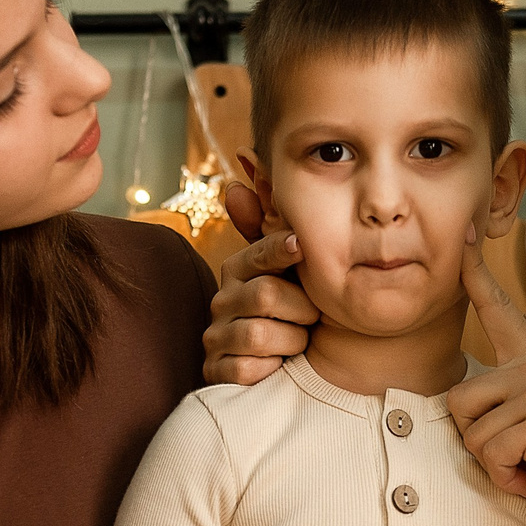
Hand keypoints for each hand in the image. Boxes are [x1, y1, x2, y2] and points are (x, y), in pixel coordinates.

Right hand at [201, 180, 317, 384]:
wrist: (286, 370)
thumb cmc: (295, 313)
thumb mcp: (294, 269)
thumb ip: (276, 220)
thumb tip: (247, 155)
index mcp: (241, 268)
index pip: (260, 252)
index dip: (282, 249)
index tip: (301, 246)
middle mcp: (223, 298)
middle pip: (266, 294)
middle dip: (299, 310)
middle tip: (310, 317)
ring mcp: (216, 335)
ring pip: (259, 334)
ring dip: (289, 341)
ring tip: (295, 342)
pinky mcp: (216, 370)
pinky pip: (246, 369)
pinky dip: (269, 369)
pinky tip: (276, 366)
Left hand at [449, 227, 525, 525]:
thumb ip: (515, 396)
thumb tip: (463, 401)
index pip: (499, 309)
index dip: (475, 274)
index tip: (463, 236)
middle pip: (459, 401)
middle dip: (478, 443)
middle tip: (521, 457)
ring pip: (473, 435)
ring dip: (497, 466)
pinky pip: (492, 454)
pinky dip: (509, 479)